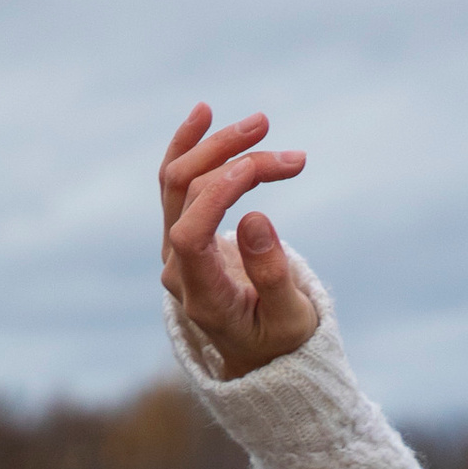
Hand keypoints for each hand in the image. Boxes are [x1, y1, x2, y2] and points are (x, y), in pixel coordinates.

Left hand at [159, 102, 316, 378]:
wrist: (259, 354)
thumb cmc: (280, 341)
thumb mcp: (290, 319)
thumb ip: (272, 275)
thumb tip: (255, 217)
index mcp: (202, 297)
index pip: (189, 234)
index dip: (216, 195)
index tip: (257, 170)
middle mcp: (178, 270)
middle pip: (190, 197)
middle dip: (240, 165)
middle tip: (293, 157)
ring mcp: (174, 249)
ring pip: (180, 181)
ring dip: (219, 147)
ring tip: (262, 124)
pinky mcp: (182, 232)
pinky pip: (176, 183)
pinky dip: (189, 148)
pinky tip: (204, 114)